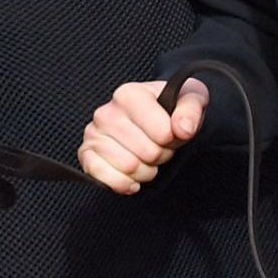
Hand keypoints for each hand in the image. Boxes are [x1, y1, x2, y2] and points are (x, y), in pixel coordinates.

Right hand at [77, 78, 209, 194]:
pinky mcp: (86, 154)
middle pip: (147, 153)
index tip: (170, 131)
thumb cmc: (170, 110)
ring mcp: (93, 134)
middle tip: (158, 145)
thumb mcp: (190, 100)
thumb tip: (183, 128)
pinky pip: (102, 177)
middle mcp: (106, 112)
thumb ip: (191, 110)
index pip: (162, 131)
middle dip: (159, 155)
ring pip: (129, 167)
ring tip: (145, 156)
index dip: (172, 138)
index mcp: (128, 94)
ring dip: (145, 170)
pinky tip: (131, 176)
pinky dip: (122, 183)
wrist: (153, 121)